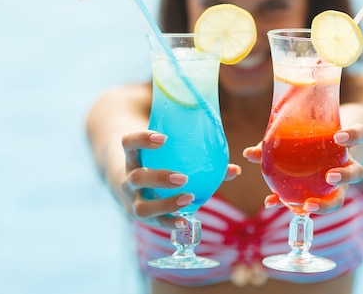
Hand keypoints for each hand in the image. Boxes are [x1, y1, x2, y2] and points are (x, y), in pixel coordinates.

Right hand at [121, 131, 240, 228]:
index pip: (129, 143)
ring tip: (189, 199)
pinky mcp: (139, 216)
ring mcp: (132, 200)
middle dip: (159, 178)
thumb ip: (196, 156)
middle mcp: (128, 178)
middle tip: (183, 178)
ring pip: (142, 207)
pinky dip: (169, 223)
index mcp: (133, 156)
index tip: (164, 138)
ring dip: (166, 205)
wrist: (127, 181)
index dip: (143, 139)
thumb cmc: (156, 162)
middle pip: (137, 178)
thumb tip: (234, 170)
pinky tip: (184, 222)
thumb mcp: (165, 154)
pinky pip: (153, 223)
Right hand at [243, 124, 362, 214]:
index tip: (297, 209)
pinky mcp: (361, 135)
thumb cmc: (315, 138)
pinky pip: (361, 136)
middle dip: (326, 205)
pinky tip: (339, 136)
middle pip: (339, 198)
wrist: (350, 121)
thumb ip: (272, 154)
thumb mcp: (295, 146)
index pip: (322, 204)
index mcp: (326, 182)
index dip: (313, 209)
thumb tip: (247, 154)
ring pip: (357, 173)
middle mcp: (341, 174)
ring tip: (328, 177)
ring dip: (344, 176)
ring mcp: (353, 158)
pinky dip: (352, 137)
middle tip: (308, 203)